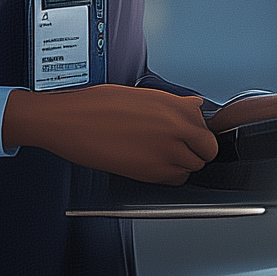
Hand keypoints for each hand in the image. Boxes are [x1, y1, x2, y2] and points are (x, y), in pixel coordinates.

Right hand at [2, 84, 218, 183]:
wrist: (69, 120)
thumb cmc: (97, 105)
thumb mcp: (141, 95)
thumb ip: (173, 104)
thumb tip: (195, 107)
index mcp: (174, 106)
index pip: (207, 125)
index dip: (199, 130)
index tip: (192, 132)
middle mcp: (175, 129)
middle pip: (207, 149)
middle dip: (198, 150)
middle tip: (184, 147)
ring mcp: (164, 152)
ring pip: (193, 167)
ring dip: (184, 163)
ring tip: (162, 155)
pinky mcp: (149, 172)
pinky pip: (175, 180)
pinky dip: (170, 176)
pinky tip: (153, 164)